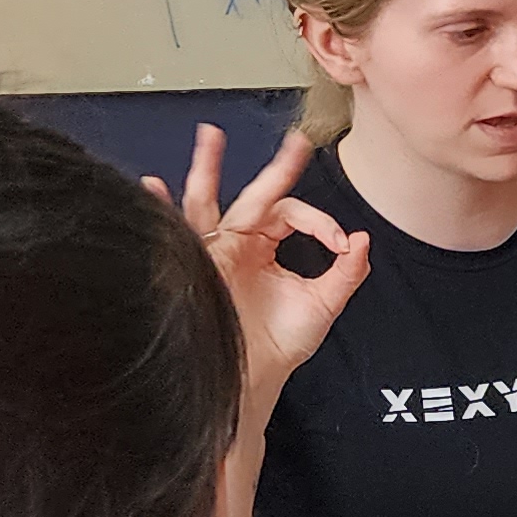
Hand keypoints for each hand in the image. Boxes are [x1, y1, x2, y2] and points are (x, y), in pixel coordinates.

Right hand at [149, 125, 367, 413]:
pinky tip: (152, 185)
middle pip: (256, 196)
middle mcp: (238, 244)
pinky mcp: (195, 264)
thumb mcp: (321, 306)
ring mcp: (213, 251)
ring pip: (207, 200)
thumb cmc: (278, 346)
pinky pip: (178, 231)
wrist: (248, 379)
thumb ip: (346, 274)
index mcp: (266, 248)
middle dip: (275, 169)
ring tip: (211, 136)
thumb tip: (364, 240)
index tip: (340, 242)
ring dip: (207, 169)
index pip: (292, 213)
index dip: (320, 221)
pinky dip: (161, 207)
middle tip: (296, 141)